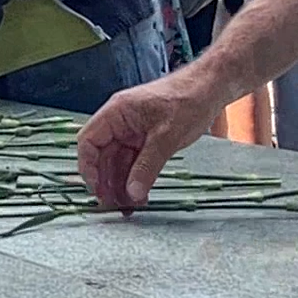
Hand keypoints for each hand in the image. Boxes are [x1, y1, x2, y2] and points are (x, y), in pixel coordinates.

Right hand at [76, 73, 217, 210]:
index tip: (97, 190)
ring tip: (129, 208)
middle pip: (102, 156)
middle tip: (115, 207)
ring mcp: (132, 131)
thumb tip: (132, 193)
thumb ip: (147, 165)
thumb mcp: (167, 136)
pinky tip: (140, 197)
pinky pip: (134, 162)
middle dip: (107, 182)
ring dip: (121, 185)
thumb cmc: (188, 100)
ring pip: (118, 162)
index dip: (88, 167)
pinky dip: (136, 180)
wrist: (210, 89)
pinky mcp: (145, 139)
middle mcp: (120, 122)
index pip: (88, 141)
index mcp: (117, 112)